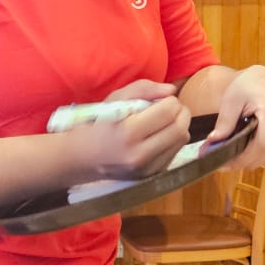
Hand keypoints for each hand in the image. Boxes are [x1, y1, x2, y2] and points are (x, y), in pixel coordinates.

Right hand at [73, 78, 192, 179]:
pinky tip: (160, 135)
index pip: (168, 112)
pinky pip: (175, 152)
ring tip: (166, 120)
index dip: (171, 101)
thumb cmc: (98, 123)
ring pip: (182, 141)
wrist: (83, 158)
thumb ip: (143, 89)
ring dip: (180, 125)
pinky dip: (173, 140)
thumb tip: (172, 90)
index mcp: (128, 132)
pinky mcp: (151, 176)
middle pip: (180, 128)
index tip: (164, 99)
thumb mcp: (115, 99)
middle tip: (172, 106)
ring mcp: (146, 169)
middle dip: (181, 112)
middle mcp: (139, 154)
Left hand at [206, 65, 264, 168]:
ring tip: (228, 152)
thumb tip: (214, 141)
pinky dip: (253, 156)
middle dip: (239, 161)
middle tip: (218, 160)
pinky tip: (241, 148)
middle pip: (261, 155)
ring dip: (246, 159)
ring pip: (264, 159)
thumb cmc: (247, 86)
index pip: (260, 146)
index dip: (241, 158)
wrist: (263, 82)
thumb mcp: (231, 99)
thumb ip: (225, 121)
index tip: (222, 163)